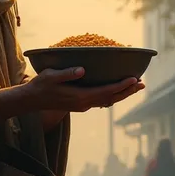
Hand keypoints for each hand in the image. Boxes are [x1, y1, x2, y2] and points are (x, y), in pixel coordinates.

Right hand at [24, 67, 143, 113]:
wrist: (32, 100)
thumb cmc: (40, 85)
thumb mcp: (51, 76)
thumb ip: (66, 73)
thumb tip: (82, 70)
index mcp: (80, 97)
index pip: (106, 91)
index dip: (121, 85)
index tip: (134, 79)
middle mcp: (84, 103)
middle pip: (111, 98)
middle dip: (127, 91)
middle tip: (142, 83)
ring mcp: (83, 105)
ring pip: (108, 100)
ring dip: (122, 94)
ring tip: (135, 86)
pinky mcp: (80, 104)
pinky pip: (101, 100)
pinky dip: (112, 95)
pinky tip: (117, 90)